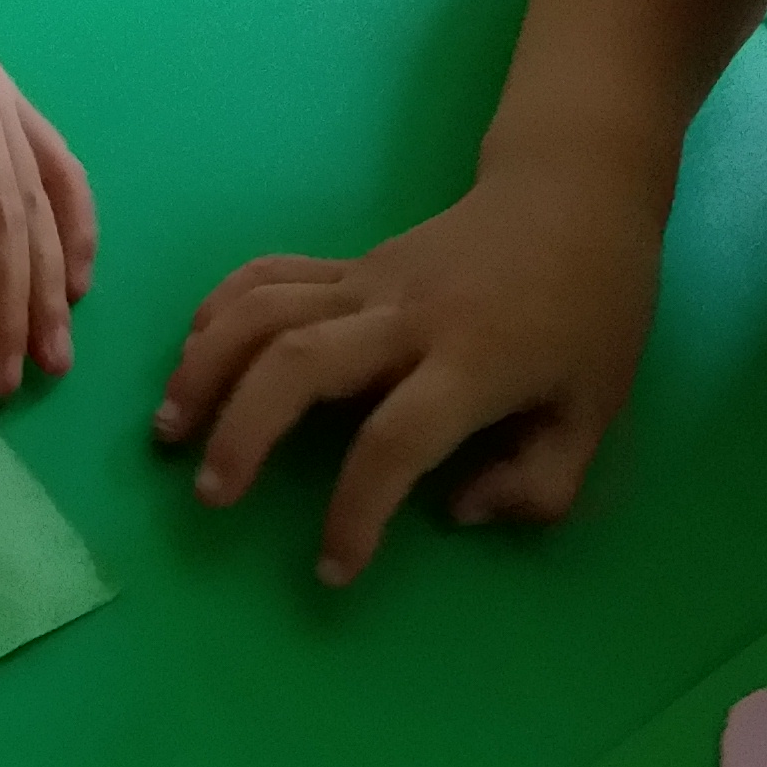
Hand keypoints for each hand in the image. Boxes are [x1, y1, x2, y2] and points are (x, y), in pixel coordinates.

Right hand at [154, 158, 663, 583]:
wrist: (573, 198)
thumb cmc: (592, 314)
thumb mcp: (596, 412)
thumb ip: (540, 484)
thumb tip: (455, 513)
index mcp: (476, 362)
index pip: (397, 440)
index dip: (357, 511)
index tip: (333, 568)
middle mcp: (408, 318)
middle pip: (301, 364)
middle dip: (244, 432)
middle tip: (211, 494)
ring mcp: (369, 281)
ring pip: (266, 311)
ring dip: (207, 367)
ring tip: (171, 429)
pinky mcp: (349, 262)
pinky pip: (269, 276)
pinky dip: (219, 311)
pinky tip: (190, 355)